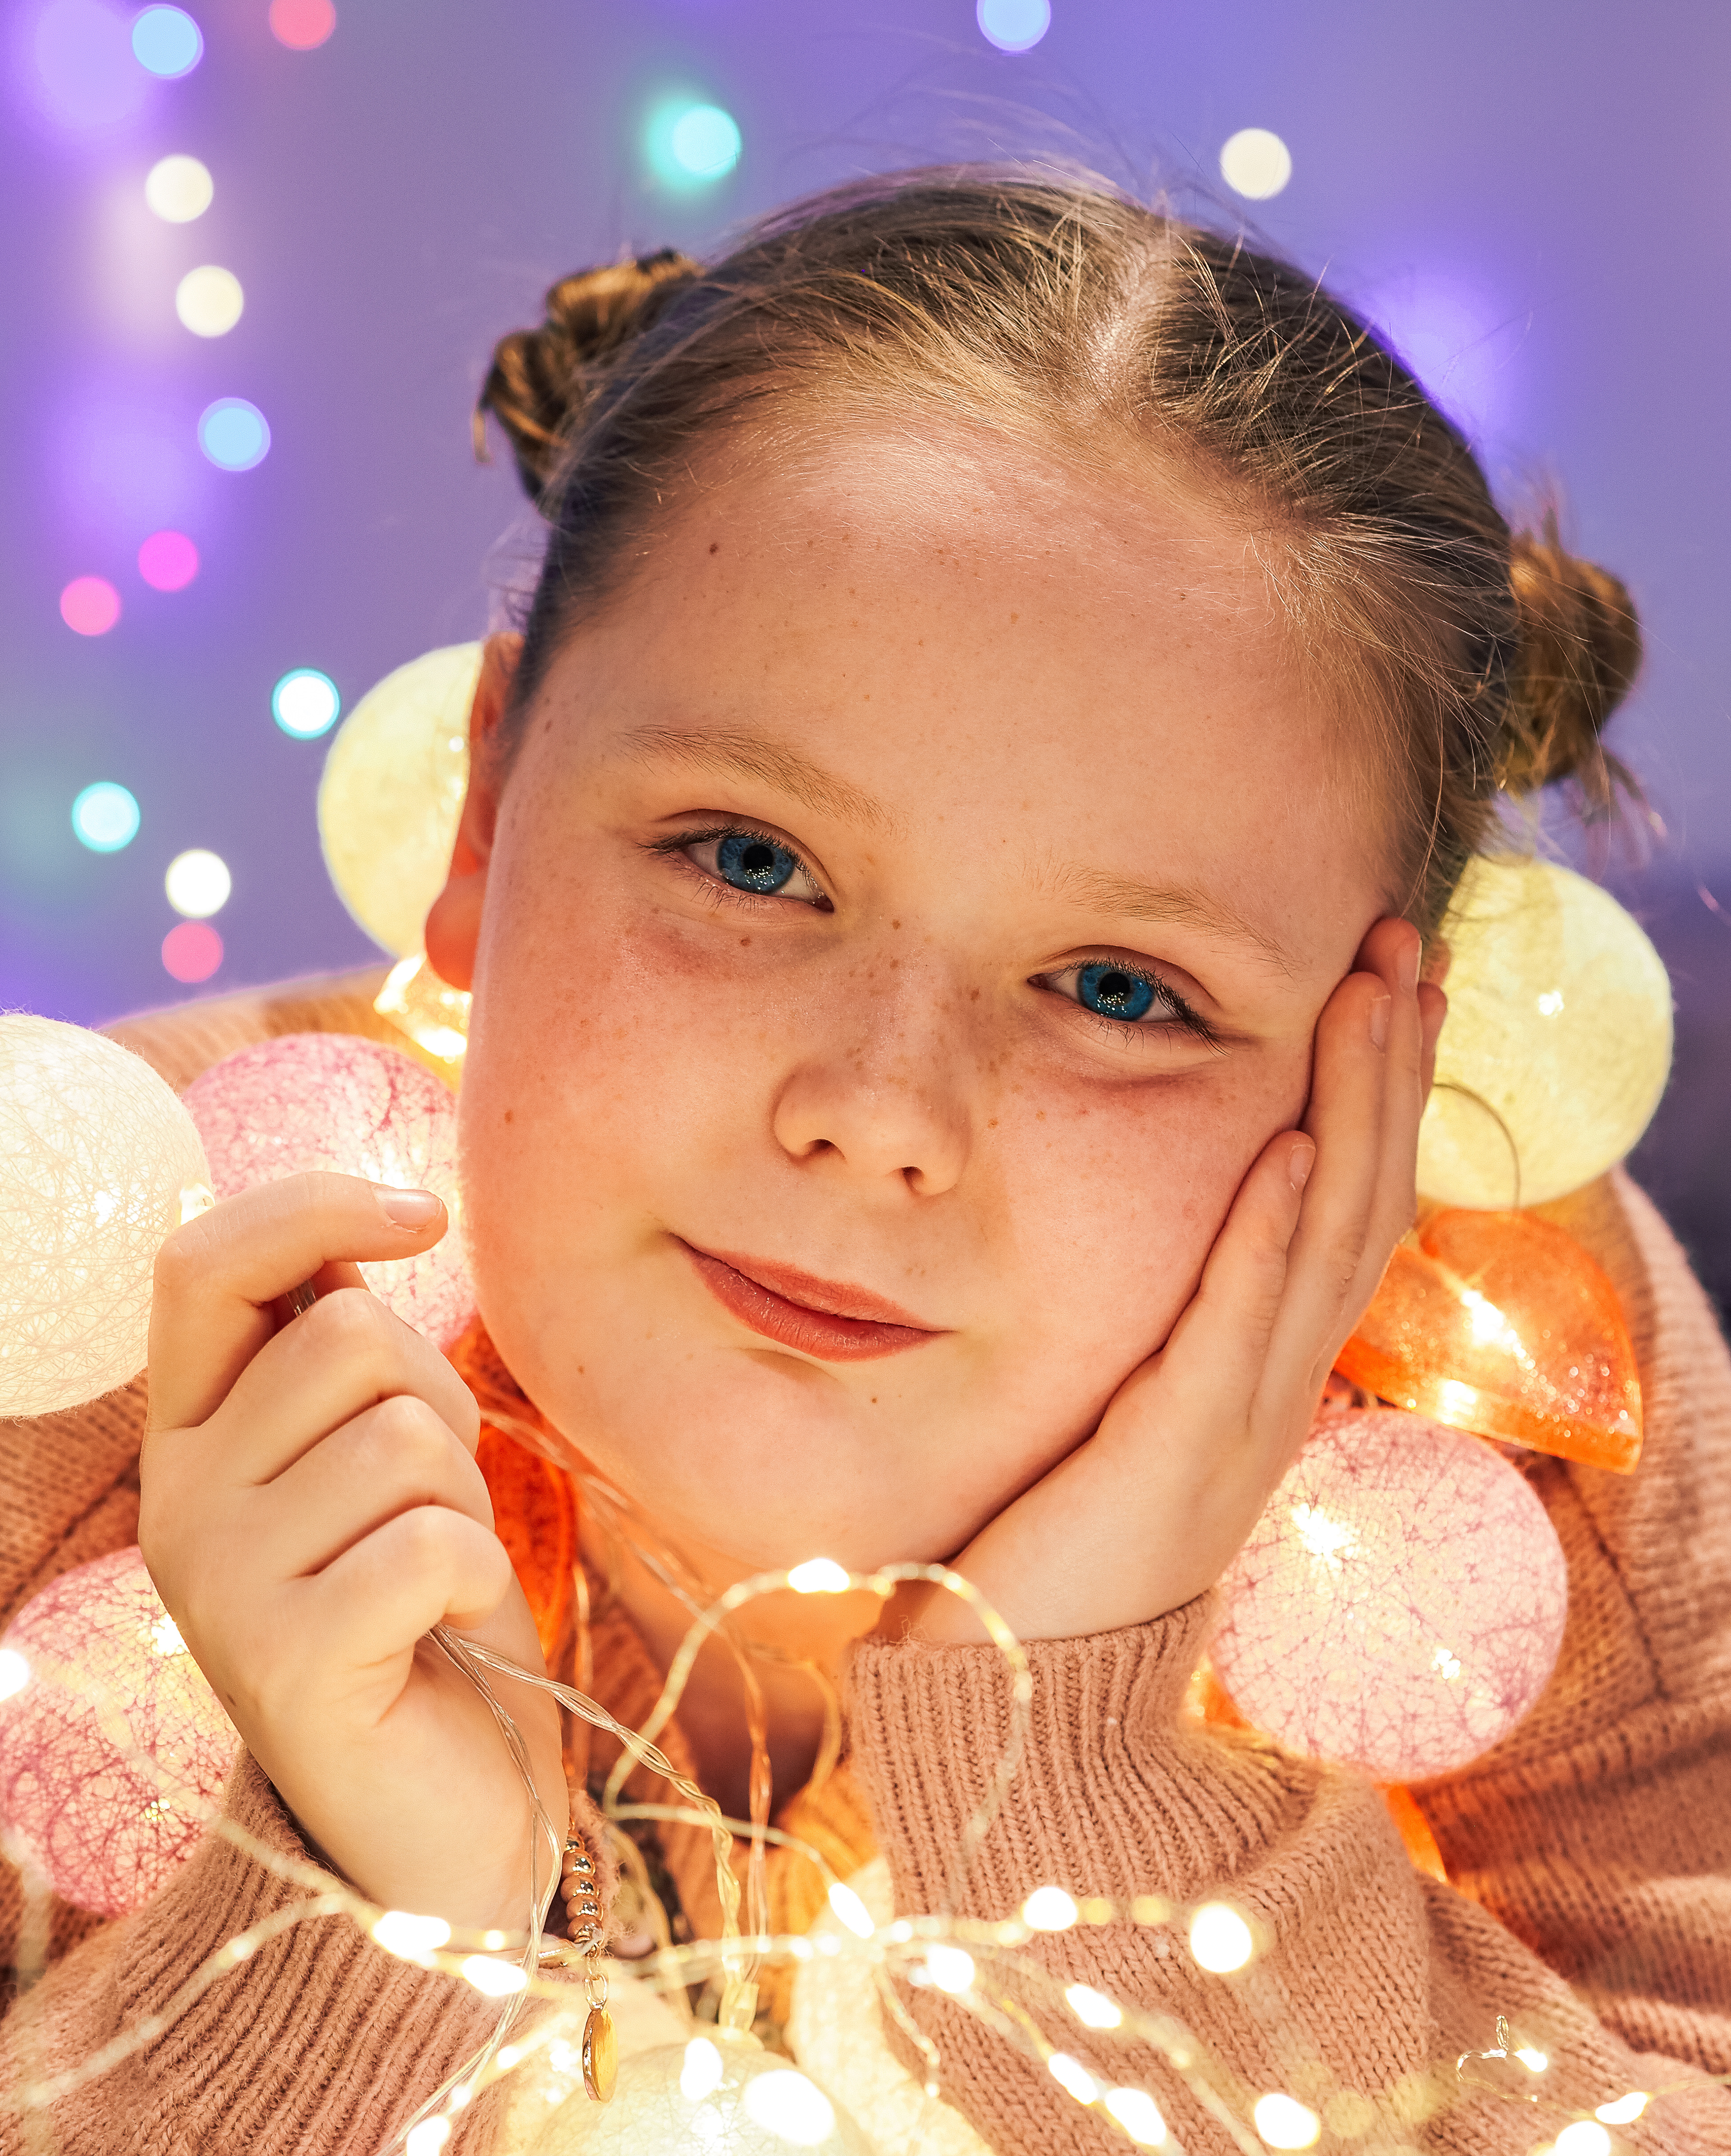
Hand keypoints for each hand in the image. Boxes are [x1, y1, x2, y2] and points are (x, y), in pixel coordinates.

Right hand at [139, 1172, 566, 1931]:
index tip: (423, 1213)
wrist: (444, 1808)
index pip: (202, 1265)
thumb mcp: (380, 1457)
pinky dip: (476, 1574)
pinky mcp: (287, 1663)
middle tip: (435, 1502)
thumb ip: (346, 1355)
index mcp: (192, 1437)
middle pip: (347, 1339)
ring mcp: (221, 1585)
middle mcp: (178, 1502)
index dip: (312, 1205)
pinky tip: (450, 1628)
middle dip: (437, 1401)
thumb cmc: (425, 1609)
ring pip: (403, 1438)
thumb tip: (369, 1217)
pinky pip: (432, 1541)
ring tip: (435, 1576)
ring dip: (463, 1497)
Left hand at [902, 918, 1445, 1643]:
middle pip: (1361, 1201)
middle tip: (1408, 945)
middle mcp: (1276, 1388)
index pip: (1346, 1209)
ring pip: (1324, 1243)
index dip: (1380, 1097)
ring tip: (1369, 996)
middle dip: (1388, 1068)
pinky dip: (1265, 1237)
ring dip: (1350, 1113)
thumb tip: (1182, 1253)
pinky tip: (1283, 1149)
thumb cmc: (1054, 1545)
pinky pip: (1238, 1328)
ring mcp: (1240, 1422)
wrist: (1020, 1689)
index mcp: (1265, 1373)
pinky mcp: (1178, 1454)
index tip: (1394, 989)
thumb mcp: (1129, 1416)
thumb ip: (1167, 1340)